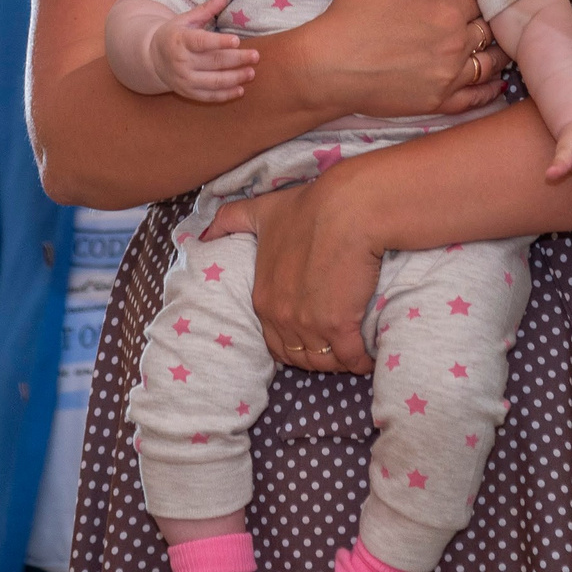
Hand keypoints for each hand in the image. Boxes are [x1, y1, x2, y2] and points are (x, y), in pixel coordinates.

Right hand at [153, 0, 259, 101]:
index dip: (219, 42)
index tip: (237, 40)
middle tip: (255, 56)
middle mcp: (181, 61)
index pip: (201, 42)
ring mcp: (184, 79)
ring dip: (235, 78)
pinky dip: (225, 95)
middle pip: (213, 62)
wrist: (152, 58)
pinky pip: (209, 96)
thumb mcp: (185, 19)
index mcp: (180, 40)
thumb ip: (206, 9)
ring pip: (213, 81)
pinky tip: (241, 90)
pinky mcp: (187, 92)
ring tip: (251, 73)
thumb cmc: (174, 35)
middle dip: (236, 59)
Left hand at [208, 181, 380, 375]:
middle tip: (334, 349)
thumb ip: (231, 220)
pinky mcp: (340, 325)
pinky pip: (350, 358)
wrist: (348, 209)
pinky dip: (360, 362)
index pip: (275, 341)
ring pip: (324, 361)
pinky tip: (367, 358)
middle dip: (316, 356)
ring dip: (337, 362)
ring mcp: (310, 324)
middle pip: (299, 356)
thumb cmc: (309, 208)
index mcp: (263, 298)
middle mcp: (282, 316)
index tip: (312, 337)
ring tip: (351, 355)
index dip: (294, 343)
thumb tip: (204, 235)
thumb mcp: (262, 211)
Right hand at [308, 0, 510, 119]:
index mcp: (446, 13)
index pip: (479, 0)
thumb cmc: (353, 18)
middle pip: (490, 31)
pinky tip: (496, 82)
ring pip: (490, 64)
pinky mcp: (438, 103)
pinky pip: (476, 98)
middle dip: (491, 22)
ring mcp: (449, 78)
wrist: (328, 68)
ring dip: (498, 53)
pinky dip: (490, 89)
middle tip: (491, 19)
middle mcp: (455, 46)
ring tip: (502, 47)